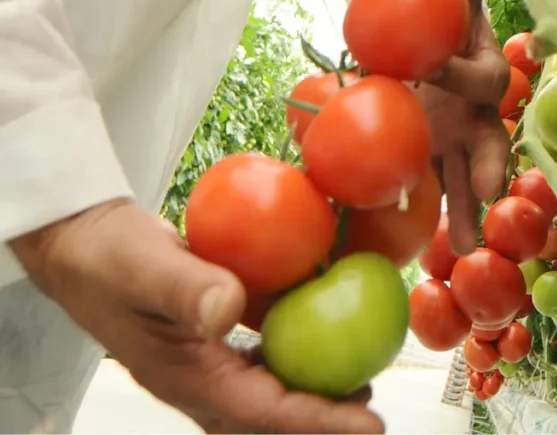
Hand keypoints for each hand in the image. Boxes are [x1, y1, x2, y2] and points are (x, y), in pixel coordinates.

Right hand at [10, 199, 383, 433]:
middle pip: (270, 418)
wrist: (79, 244)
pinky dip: (293, 358)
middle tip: (372, 413)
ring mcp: (203, 366)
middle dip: (321, 422)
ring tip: (358, 383)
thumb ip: (187, 288)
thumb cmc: (107, 254)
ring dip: (310, 395)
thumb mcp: (144, 264)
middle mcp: (198, 381)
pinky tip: (320, 334)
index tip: (370, 423)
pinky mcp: (209, 344)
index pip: (264, 412)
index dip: (319, 421)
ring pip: (266, 395)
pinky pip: (259, 364)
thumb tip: (229, 311)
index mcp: (186, 376)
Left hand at [417, 0, 510, 254]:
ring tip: (463, 250)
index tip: (429, 68)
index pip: (480, 74)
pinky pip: (439, 189)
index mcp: (479, 65)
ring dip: (468, 212)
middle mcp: (478, 106)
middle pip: (493, 137)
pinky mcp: (438, 154)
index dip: (459, 73)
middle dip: (490, 164)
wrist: (420, 36)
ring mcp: (460, 135)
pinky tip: (423, 251)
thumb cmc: (434, 14)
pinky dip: (432, 216)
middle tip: (486, 187)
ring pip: (470, 177)